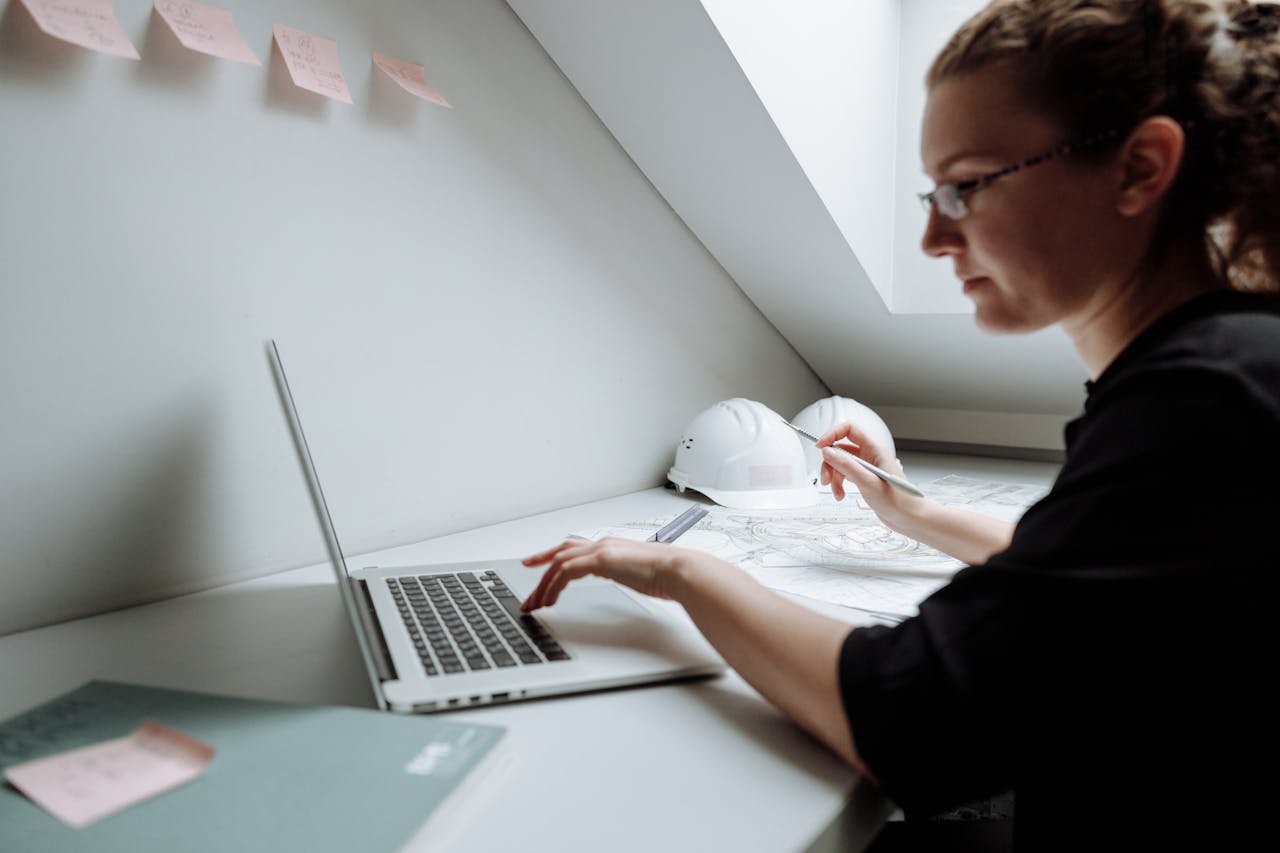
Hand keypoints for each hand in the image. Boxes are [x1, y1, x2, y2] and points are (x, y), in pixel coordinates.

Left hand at [520, 537, 691, 610]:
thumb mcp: (637, 574)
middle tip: (528, 593)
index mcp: (610, 546)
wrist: (680, 571)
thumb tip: (621, 578)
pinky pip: (567, 572)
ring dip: (543, 585)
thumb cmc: (666, 575)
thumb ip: (623, 573)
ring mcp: (602, 550)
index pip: (573, 547)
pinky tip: (550, 601)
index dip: (550, 555)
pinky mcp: (602, 560)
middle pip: (560, 553)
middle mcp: (603, 544)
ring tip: (535, 605)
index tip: (535, 563)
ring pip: (559, 563)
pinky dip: (554, 586)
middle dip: (539, 570)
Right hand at [817, 420, 920, 527]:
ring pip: (840, 463)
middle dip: (830, 463)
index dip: (832, 434)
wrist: (909, 518)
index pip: (849, 429)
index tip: (820, 447)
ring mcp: (866, 467)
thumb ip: (846, 465)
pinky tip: (841, 494)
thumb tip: (828, 451)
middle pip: (841, 448)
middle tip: (826, 478)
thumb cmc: (898, 501)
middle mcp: (870, 455)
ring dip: (833, 477)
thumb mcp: (868, 482)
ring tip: (836, 491)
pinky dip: (839, 484)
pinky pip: (844, 475)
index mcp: (875, 449)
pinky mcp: (864, 478)